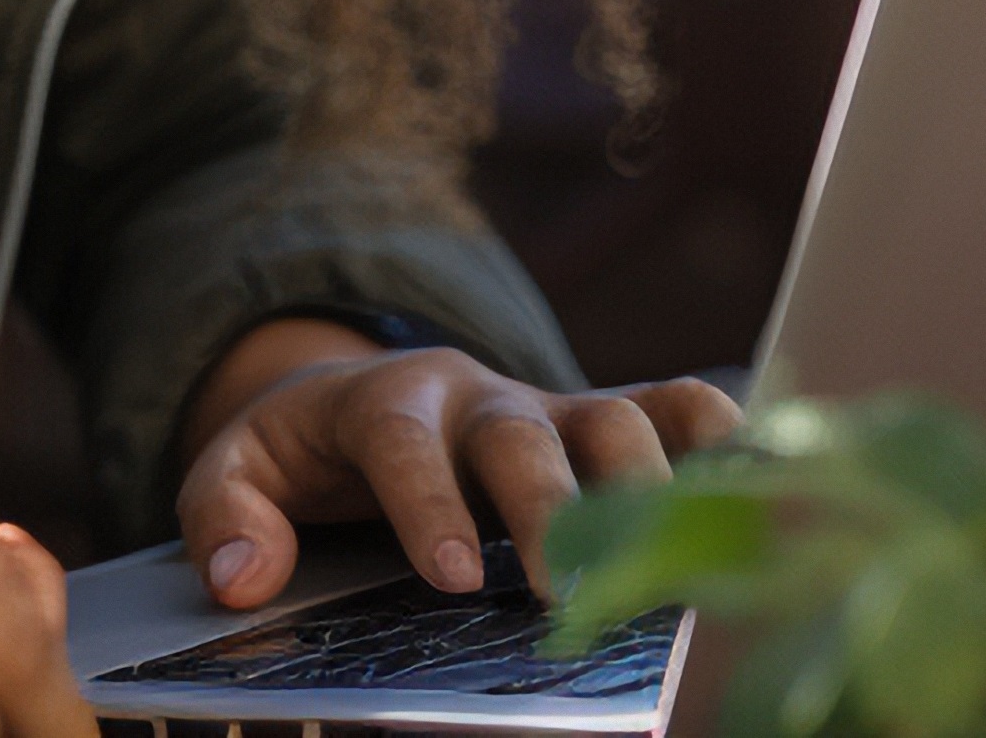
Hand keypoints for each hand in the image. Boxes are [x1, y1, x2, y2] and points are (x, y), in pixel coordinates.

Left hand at [174, 344, 733, 611]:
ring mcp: (552, 406)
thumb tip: (243, 578)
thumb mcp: (239, 472)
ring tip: (667, 566)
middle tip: (565, 591)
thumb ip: (226, 516)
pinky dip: (722, 437)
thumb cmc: (308, 457)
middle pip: (522, 432)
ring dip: (644, 487)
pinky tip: (759, 482)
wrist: (359, 403)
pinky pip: (676, 408)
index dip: (430, 502)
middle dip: (548, 506)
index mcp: (383, 401)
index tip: (452, 574)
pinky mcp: (605, 423)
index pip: (404, 439)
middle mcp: (478, 396)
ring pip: (612, 418)